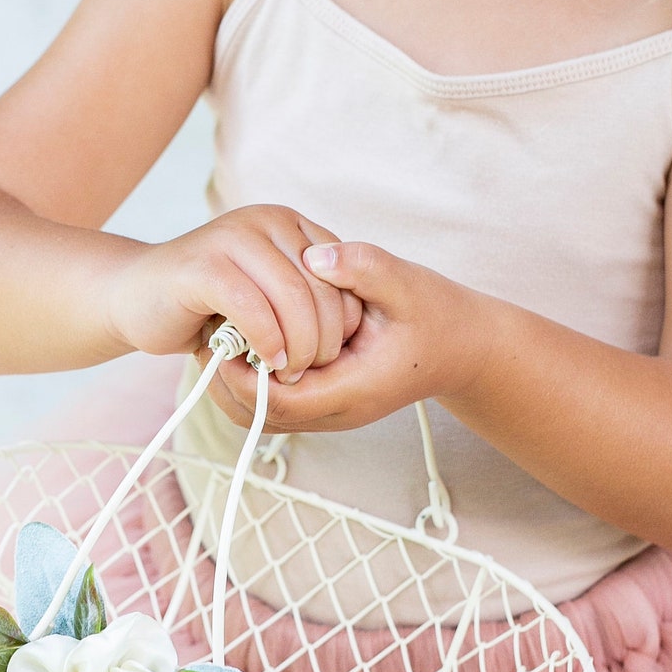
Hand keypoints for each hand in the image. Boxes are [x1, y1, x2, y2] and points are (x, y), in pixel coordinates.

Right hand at [103, 205, 361, 379]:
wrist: (135, 297)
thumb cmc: (207, 305)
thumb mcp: (267, 293)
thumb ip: (304, 295)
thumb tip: (353, 325)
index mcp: (288, 223)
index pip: (342, 271)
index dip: (346, 318)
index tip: (333, 353)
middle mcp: (265, 221)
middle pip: (322, 286)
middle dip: (324, 338)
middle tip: (309, 371)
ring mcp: (231, 237)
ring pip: (291, 296)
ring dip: (298, 345)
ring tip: (287, 371)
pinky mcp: (202, 266)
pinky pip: (251, 307)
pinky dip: (265, 341)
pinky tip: (265, 361)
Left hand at [207, 241, 495, 431]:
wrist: (465, 347)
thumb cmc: (439, 316)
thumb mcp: (407, 284)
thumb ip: (363, 269)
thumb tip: (314, 255)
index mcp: (354, 389)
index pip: (280, 400)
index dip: (242, 373)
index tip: (222, 331)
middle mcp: (337, 410)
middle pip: (260, 416)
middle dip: (226, 379)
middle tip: (206, 332)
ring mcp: (331, 410)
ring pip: (262, 415)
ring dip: (233, 381)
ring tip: (217, 335)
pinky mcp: (326, 399)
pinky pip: (274, 402)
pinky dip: (250, 378)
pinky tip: (245, 337)